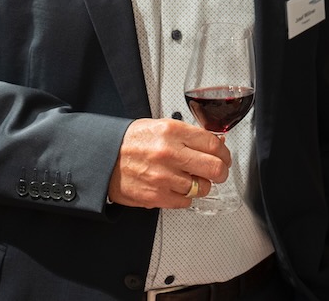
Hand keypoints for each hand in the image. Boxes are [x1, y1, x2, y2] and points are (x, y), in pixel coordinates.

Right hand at [108, 117, 231, 208]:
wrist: (103, 158)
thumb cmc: (132, 141)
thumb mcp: (161, 126)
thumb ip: (189, 135)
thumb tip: (217, 143)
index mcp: (172, 132)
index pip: (213, 144)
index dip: (224, 153)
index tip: (224, 156)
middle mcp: (169, 154)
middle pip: (214, 168)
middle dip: (221, 172)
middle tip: (218, 171)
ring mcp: (163, 177)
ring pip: (202, 187)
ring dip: (201, 185)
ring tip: (191, 179)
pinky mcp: (156, 196)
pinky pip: (186, 201)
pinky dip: (186, 197)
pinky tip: (177, 188)